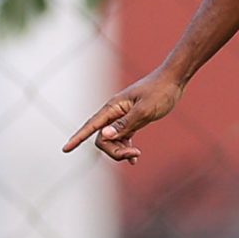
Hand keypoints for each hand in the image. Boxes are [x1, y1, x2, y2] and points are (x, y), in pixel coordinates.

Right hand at [61, 72, 184, 163]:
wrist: (173, 80)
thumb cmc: (160, 92)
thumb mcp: (144, 110)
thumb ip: (125, 124)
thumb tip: (103, 135)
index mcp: (113, 107)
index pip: (90, 126)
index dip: (77, 138)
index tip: (65, 149)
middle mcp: (114, 112)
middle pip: (103, 138)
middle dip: (114, 151)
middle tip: (134, 154)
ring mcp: (122, 116)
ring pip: (113, 139)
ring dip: (121, 151)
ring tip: (137, 155)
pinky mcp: (132, 119)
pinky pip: (123, 137)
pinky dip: (126, 147)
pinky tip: (134, 158)